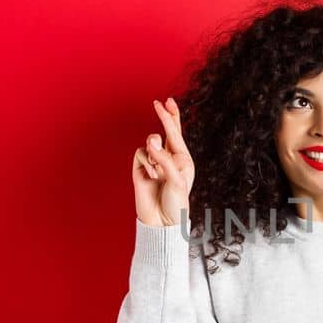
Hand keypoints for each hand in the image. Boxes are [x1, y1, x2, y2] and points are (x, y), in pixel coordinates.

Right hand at [133, 97, 194, 226]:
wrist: (161, 221)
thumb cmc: (175, 202)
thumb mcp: (175, 179)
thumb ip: (163, 158)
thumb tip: (150, 141)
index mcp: (182, 158)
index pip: (176, 133)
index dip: (171, 116)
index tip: (165, 101)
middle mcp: (168, 157)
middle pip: (165, 131)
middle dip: (163, 117)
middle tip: (159, 102)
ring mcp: (153, 162)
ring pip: (150, 143)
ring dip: (154, 155)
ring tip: (158, 174)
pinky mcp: (140, 168)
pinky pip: (140, 154)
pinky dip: (146, 164)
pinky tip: (150, 177)